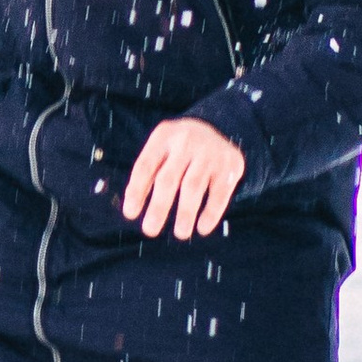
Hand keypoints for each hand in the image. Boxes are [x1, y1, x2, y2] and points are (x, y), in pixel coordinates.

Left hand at [122, 115, 245, 240]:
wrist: (219, 128)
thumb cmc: (180, 148)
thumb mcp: (162, 148)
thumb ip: (149, 172)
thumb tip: (133, 209)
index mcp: (163, 137)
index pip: (145, 166)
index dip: (136, 191)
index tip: (130, 214)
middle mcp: (186, 142)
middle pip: (168, 178)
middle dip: (158, 207)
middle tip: (150, 230)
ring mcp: (209, 153)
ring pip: (193, 186)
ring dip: (186, 213)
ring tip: (180, 234)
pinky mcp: (230, 165)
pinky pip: (219, 193)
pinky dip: (211, 212)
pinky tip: (203, 228)